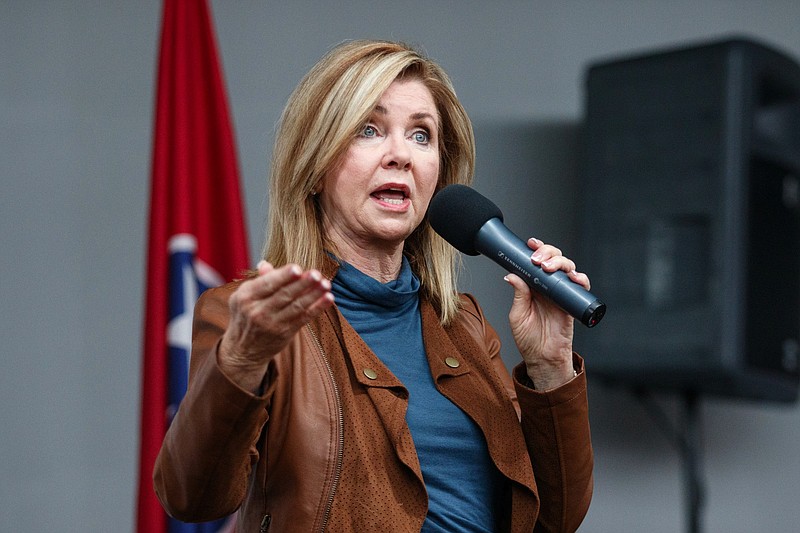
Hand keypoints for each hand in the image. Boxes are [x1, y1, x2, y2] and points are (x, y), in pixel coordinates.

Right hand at [218, 261, 334, 391]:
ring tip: (326, 284)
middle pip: (284, 295)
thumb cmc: (245, 316)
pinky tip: (328, 298)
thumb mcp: (243, 297)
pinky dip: (317, 308)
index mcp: (246, 297)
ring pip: (296, 306)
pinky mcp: (285, 333)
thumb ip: (258, 281)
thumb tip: (265, 264)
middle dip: (302, 284)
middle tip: (316, 274)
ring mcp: (272, 324)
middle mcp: (258, 311)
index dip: (283, 276)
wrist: (243, 351)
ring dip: (313, 295)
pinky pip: (304, 318)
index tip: (297, 268)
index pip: (267, 284)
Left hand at [504, 238, 590, 390]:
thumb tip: (512, 275)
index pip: (536, 261)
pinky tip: (574, 277)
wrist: (542, 358)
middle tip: (538, 259)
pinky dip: (580, 279)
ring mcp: (561, 293)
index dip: (536, 249)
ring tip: (550, 268)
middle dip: (548, 253)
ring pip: (567, 268)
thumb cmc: (528, 338)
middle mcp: (548, 286)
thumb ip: (518, 295)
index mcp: (532, 286)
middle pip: (553, 259)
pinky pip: (581, 286)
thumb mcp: (518, 315)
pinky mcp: (573, 303)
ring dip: (561, 263)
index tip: (531, 244)